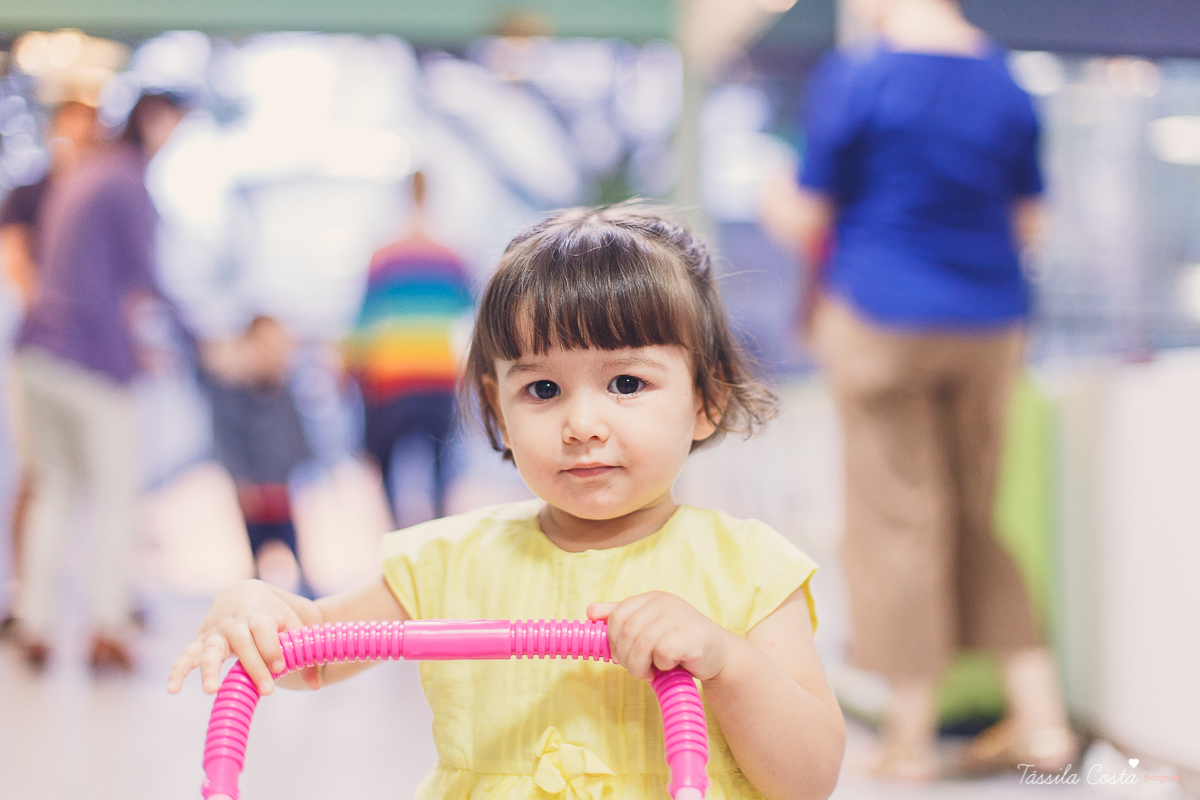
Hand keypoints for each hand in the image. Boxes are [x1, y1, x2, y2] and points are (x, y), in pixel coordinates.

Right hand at [167, 579, 321, 695]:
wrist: (244, 592)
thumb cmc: (275, 614)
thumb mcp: (294, 626)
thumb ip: (305, 654)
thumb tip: (317, 686)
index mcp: (260, 616)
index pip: (265, 631)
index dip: (273, 648)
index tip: (281, 666)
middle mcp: (236, 624)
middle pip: (242, 642)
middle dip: (254, 666)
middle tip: (268, 691)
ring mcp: (215, 633)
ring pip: (210, 650)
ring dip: (210, 669)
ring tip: (212, 690)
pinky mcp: (200, 642)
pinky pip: (186, 657)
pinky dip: (178, 671)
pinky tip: (172, 690)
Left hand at [587, 591, 735, 681]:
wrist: (720, 655)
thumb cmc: (680, 643)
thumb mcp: (649, 627)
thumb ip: (621, 618)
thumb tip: (590, 612)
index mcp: (652, 598)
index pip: (617, 615)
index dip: (613, 640)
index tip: (621, 655)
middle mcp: (665, 603)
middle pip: (626, 631)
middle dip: (626, 657)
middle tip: (638, 669)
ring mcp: (679, 617)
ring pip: (640, 644)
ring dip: (640, 666)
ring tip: (651, 672)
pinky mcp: (690, 636)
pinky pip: (661, 654)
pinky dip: (661, 666)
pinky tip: (671, 666)